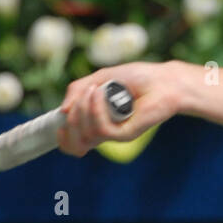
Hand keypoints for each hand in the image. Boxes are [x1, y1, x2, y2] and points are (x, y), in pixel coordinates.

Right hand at [55, 61, 182, 156]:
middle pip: (75, 142)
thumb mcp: (100, 78)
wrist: (163, 80)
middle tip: (83, 94)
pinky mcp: (126, 134)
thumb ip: (77, 90)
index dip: (63, 138)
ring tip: (95, 89)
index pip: (74, 143)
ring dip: (83, 108)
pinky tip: (100, 92)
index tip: (59, 123)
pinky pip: (101, 129)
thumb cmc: (137, 78)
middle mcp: (105, 131)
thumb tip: (63, 111)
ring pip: (86, 134)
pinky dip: (96, 109)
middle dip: (71, 118)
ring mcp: (115, 134)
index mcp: (96, 122)